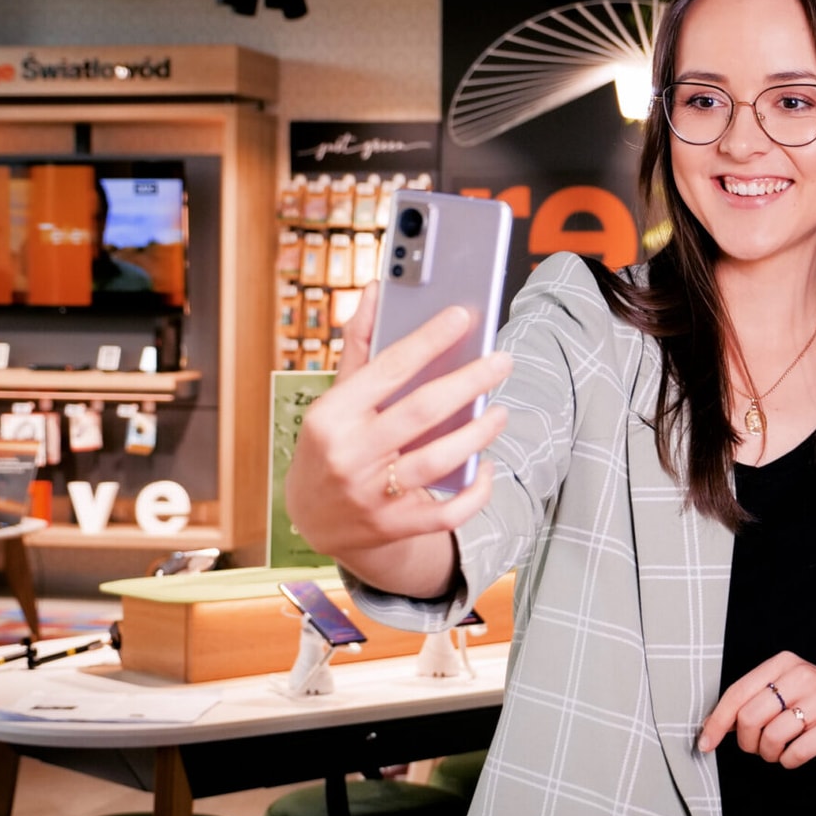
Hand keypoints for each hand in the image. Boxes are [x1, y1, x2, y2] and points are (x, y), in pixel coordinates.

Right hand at [284, 281, 512, 562]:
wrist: (313, 521)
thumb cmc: (332, 444)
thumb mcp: (335, 396)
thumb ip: (359, 344)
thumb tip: (376, 288)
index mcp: (331, 415)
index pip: (388, 368)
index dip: (429, 339)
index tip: (463, 316)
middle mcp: (349, 454)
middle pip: (422, 411)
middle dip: (469, 382)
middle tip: (502, 361)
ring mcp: (371, 495)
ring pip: (438, 460)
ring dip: (478, 433)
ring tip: (500, 412)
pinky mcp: (393, 527)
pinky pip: (447, 511)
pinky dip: (475, 489)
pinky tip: (488, 465)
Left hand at [696, 651, 815, 767]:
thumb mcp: (788, 689)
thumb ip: (753, 701)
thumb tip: (712, 725)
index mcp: (784, 663)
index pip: (738, 692)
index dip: (717, 721)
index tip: (705, 743)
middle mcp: (802, 675)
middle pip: (750, 717)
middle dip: (747, 743)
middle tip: (757, 748)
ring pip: (772, 738)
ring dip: (769, 754)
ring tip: (779, 751)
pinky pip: (796, 753)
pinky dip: (789, 761)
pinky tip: (795, 756)